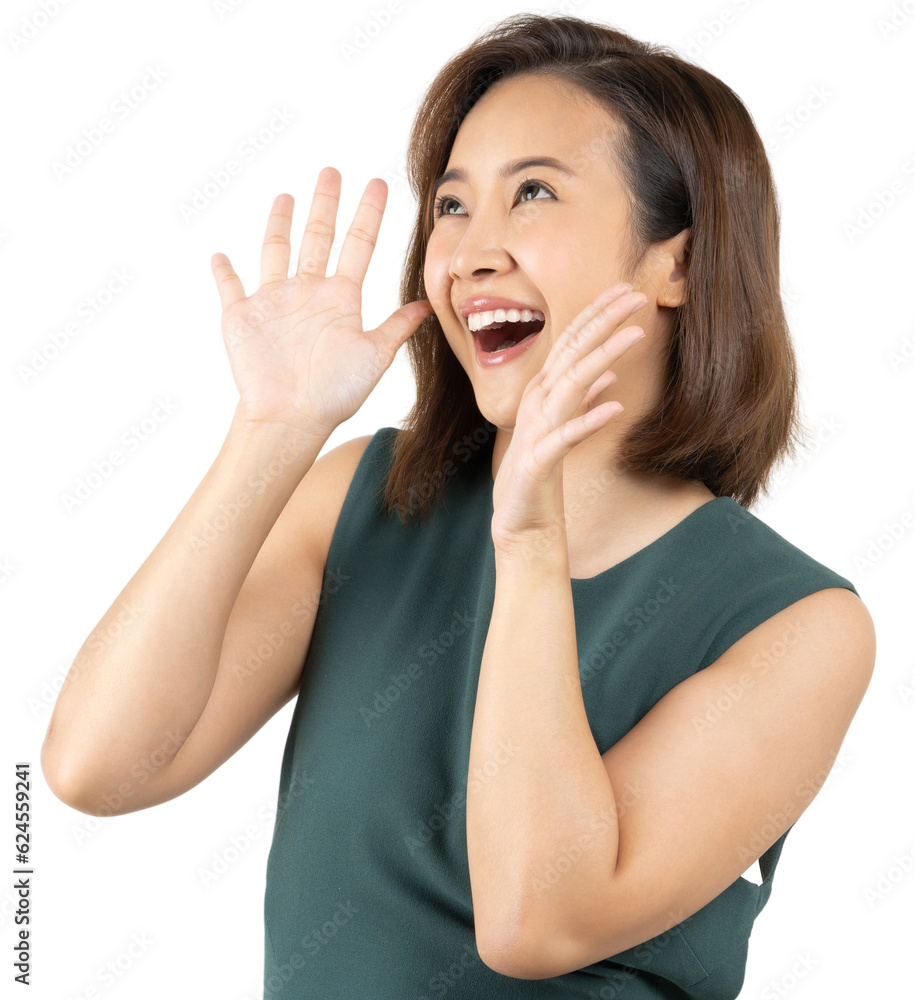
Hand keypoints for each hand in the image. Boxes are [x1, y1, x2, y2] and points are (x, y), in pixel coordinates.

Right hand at [210, 168, 434, 436]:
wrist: (291, 418)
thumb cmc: (335, 393)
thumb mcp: (375, 355)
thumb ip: (398, 326)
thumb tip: (428, 305)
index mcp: (341, 298)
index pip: (359, 245)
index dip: (369, 214)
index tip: (379, 184)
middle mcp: (309, 293)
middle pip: (319, 237)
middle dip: (326, 204)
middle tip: (333, 170)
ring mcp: (274, 302)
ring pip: (276, 252)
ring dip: (279, 224)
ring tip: (286, 197)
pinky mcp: (241, 316)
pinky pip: (229, 287)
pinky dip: (224, 272)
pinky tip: (220, 255)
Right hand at [490, 283, 648, 555]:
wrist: (521, 522)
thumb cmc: (540, 474)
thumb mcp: (564, 430)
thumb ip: (583, 400)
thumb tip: (609, 376)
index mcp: (544, 393)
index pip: (572, 343)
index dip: (597, 314)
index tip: (625, 289)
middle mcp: (538, 404)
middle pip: (572, 353)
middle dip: (603, 321)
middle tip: (636, 294)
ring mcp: (537, 431)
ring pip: (570, 385)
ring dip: (602, 357)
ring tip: (635, 334)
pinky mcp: (538, 462)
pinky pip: (565, 438)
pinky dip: (588, 420)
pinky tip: (616, 407)